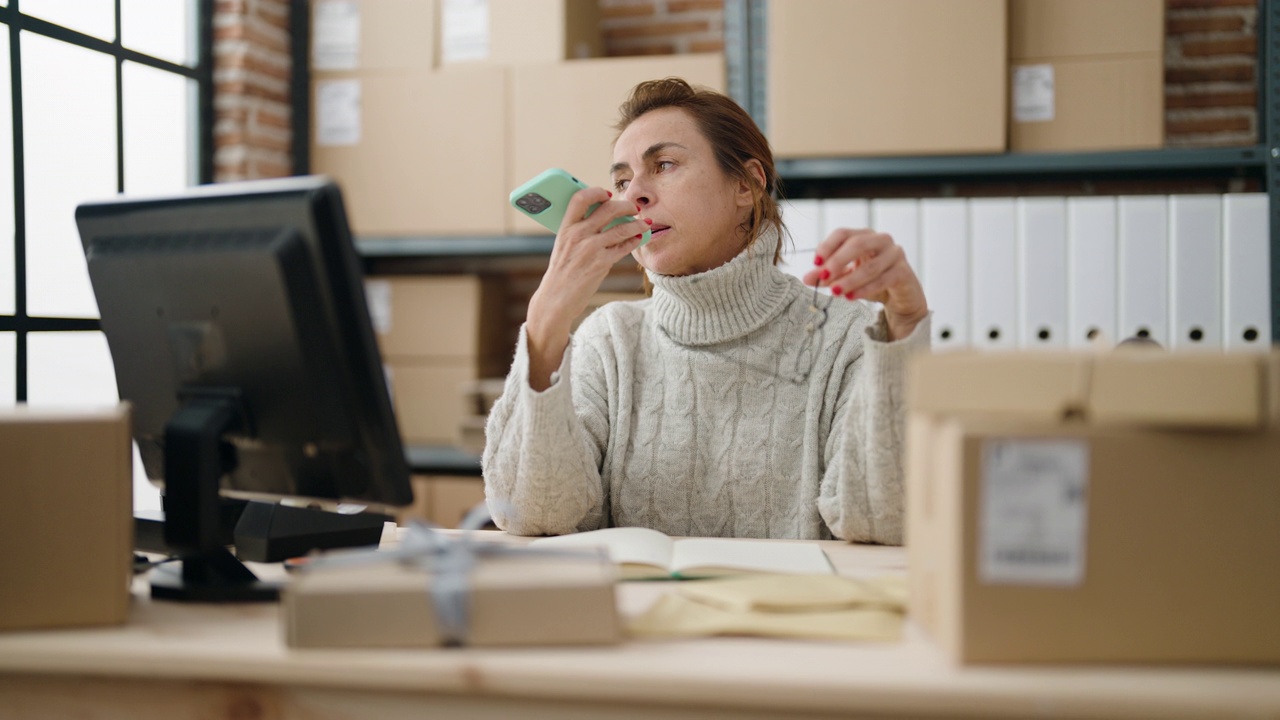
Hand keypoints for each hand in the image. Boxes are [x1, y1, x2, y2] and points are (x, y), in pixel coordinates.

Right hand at [525, 187, 648, 389]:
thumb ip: (579, 230)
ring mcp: (590, 249)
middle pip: (607, 208)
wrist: (555, 300)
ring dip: (637, 223)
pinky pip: (624, 246)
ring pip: (622, 227)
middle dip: (626, 205)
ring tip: (644, 223)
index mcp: (565, 227)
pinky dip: (635, 240)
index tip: (608, 193)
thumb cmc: (561, 272)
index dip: (596, 191)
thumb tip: (603, 215)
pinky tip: (639, 238)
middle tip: (634, 207)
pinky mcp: (601, 263)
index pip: (580, 198)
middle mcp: (577, 235)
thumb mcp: (563, 246)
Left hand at [801, 228, 927, 340]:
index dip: (827, 246)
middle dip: (837, 261)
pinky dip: (865, 289)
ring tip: (835, 292)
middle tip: (822, 276)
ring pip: (870, 266)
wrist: (902, 298)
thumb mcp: (846, 278)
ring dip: (849, 280)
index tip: (815, 263)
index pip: (843, 234)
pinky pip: (883, 280)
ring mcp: (895, 255)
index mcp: (865, 235)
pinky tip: (851, 297)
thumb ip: (827, 276)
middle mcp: (881, 240)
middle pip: (857, 244)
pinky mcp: (904, 272)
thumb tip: (806, 278)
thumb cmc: (872, 282)